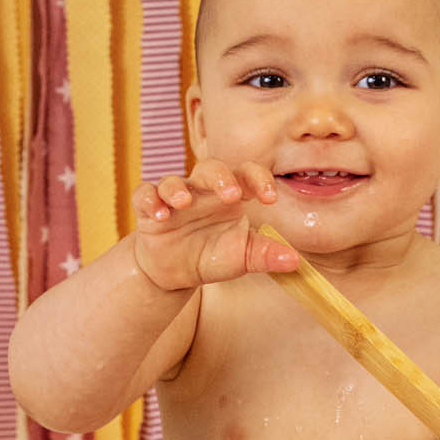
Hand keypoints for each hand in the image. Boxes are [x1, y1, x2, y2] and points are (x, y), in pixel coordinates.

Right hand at [131, 157, 299, 291]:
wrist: (175, 272)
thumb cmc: (212, 255)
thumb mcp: (241, 257)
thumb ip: (265, 255)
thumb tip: (294, 261)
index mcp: (231, 195)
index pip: (247, 174)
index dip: (259, 180)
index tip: (270, 198)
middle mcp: (203, 190)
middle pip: (210, 168)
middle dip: (220, 177)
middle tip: (230, 194)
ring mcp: (174, 197)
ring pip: (173, 180)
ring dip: (177, 188)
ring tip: (183, 203)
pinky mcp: (148, 209)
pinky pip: (144, 195)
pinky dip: (149, 201)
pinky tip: (158, 215)